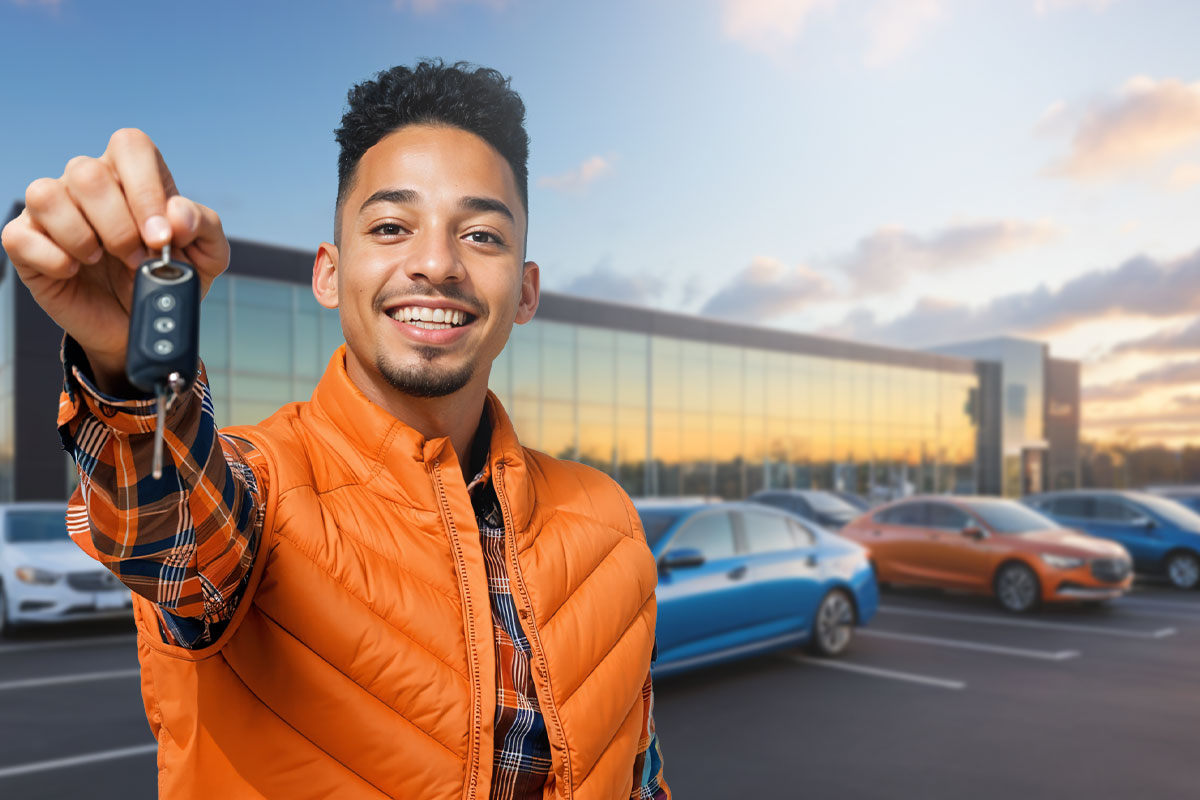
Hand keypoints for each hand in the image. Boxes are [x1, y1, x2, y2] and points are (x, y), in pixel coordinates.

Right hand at [0, 128, 228, 391]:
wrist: (139, 326)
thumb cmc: (168, 279)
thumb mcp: (207, 257)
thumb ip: (204, 226)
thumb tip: (177, 213)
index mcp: (132, 176)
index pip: (130, 146)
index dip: (146, 189)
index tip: (160, 237)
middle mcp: (88, 185)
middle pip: (87, 171)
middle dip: (119, 225)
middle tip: (136, 259)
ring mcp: (53, 211)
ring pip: (45, 193)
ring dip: (81, 236)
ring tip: (99, 260)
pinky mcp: (26, 242)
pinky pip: (20, 235)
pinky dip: (53, 258)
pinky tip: (73, 272)